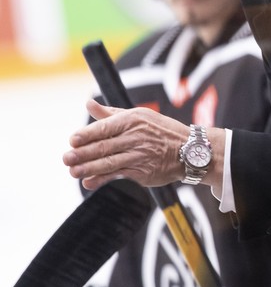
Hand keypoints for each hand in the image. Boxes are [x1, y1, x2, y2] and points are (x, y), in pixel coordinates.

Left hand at [63, 100, 224, 190]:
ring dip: (88, 168)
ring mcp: (140, 155)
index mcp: (133, 119)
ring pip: (108, 162)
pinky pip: (118, 176)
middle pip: (103, 146)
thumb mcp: (139, 116)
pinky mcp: (143, 172)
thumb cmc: (161, 131)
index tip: (72, 140)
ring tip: (73, 171)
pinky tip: (89, 182)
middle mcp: (136, 136)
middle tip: (66, 158)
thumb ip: (110, 113)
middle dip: (82, 154)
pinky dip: (102, 180)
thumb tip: (89, 104)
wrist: (189, 150)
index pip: (104, 127)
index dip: (86, 135)